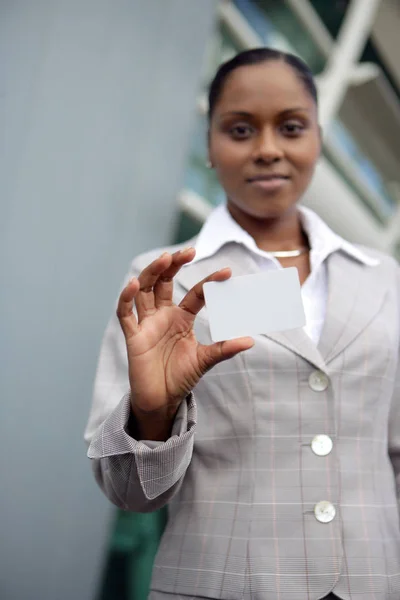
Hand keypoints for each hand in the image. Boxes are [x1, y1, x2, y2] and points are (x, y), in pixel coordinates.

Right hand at [117, 248, 253, 437]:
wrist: (161, 400)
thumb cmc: (181, 377)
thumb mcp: (205, 360)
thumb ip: (224, 349)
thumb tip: (250, 340)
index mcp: (181, 317)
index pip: (195, 293)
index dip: (209, 282)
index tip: (227, 272)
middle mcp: (162, 315)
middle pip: (164, 282)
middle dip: (174, 264)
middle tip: (188, 251)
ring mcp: (147, 324)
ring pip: (145, 290)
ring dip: (152, 272)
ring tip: (165, 258)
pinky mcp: (133, 336)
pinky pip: (125, 313)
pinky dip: (127, 297)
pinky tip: (134, 284)